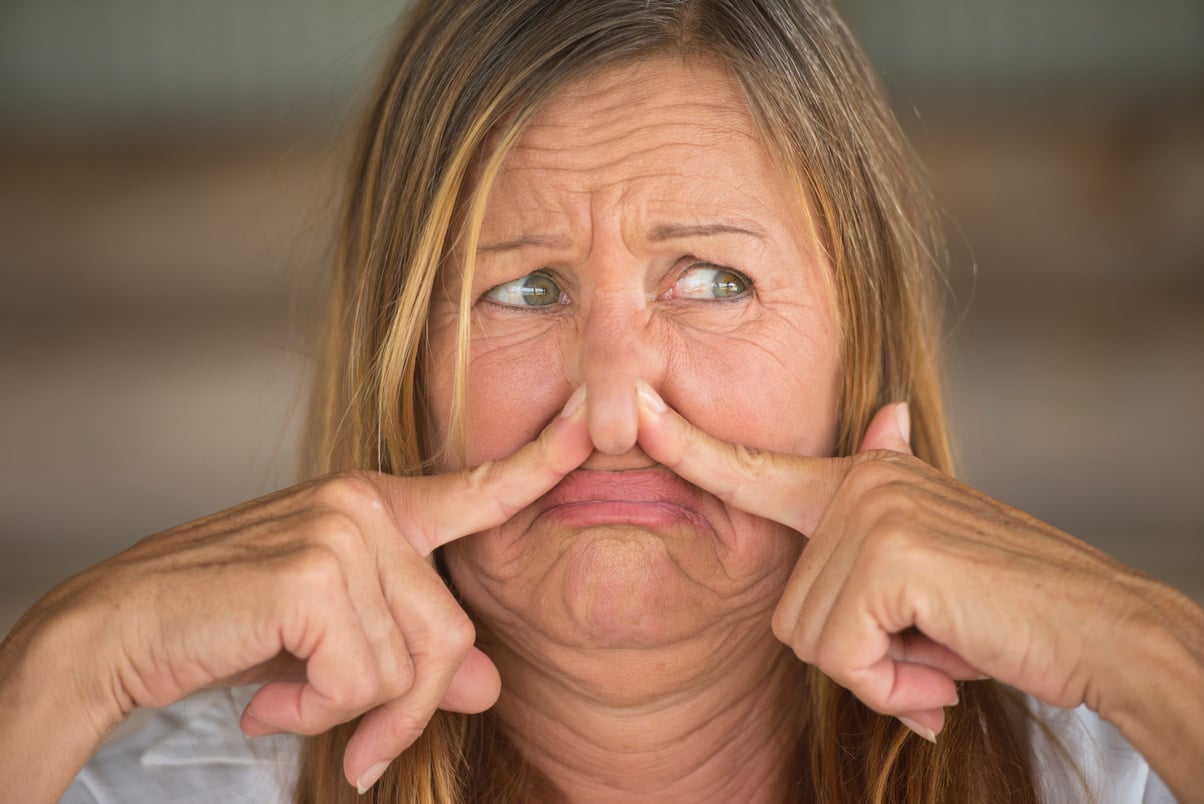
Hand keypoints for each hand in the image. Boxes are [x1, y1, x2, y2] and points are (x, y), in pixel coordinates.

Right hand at [0, 387, 590, 797]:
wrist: (122, 629)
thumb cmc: (230, 625)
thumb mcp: (338, 641)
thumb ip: (415, 650)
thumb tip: (490, 686)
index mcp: (379, 506)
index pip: (477, 489)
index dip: (543, 462)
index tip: (594, 426)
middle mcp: (368, 504)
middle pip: (450, 636)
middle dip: (407, 710)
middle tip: (359, 747)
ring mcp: (344, 530)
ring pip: (409, 664)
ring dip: (350, 713)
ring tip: (288, 699)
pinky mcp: (317, 570)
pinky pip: (362, 679)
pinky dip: (317, 711)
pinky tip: (268, 695)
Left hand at [633, 380, 1155, 738]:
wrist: (1095, 627)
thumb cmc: (1005, 606)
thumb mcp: (932, 555)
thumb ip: (881, 514)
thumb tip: (883, 410)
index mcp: (860, 484)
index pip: (754, 469)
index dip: (686, 447)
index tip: (630, 410)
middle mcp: (859, 484)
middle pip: (788, 612)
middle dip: (855, 655)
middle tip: (926, 645)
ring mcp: (871, 513)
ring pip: (810, 640)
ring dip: (878, 672)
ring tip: (940, 648)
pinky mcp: (886, 554)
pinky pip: (841, 656)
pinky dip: (891, 685)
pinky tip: (944, 663)